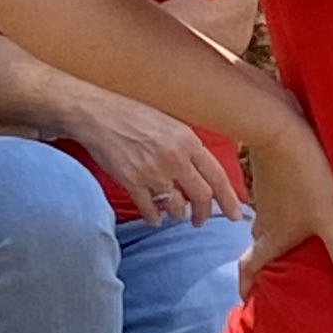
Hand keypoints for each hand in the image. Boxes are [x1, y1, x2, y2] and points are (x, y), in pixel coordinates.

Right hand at [53, 89, 246, 223]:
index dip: (229, 199)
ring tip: (175, 213)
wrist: (97, 112)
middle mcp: (174, 158)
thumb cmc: (134, 114)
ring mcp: (153, 172)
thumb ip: (190, 147)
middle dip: (204, 213)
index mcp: (188, 141)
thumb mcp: (171, 123)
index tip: (236, 215)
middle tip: (201, 220)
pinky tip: (154, 217)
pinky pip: (149, 209)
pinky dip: (154, 217)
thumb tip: (206, 172)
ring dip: (177, 214)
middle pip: (201, 196)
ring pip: (176, 206)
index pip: (217, 177)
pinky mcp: (131, 182)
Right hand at [242, 107, 332, 302]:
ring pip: (266, 225)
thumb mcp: (332, 221)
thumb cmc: (306, 177)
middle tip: (279, 278)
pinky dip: (282, 213)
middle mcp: (262, 221)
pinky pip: (273, 203)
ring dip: (275, 237)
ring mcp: (264, 198)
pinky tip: (300, 208)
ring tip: (294, 246)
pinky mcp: (270, 177)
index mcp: (272, 238)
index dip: (247, 287)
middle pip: (259, 249)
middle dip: (266, 266)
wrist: (280, 127)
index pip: (250, 269)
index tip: (246, 302)